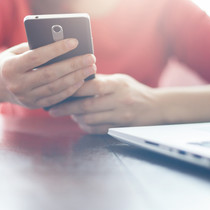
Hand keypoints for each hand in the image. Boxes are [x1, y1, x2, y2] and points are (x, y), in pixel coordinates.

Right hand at [0, 39, 96, 107]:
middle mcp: (17, 84)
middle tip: (91, 57)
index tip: (75, 41)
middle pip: (51, 74)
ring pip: (55, 88)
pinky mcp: (33, 105)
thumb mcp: (16, 52)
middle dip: (73, 65)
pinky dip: (70, 90)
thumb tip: (62, 41)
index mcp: (10, 67)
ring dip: (76, 78)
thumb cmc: (10, 62)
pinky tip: (81, 81)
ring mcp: (25, 97)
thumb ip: (35, 47)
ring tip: (90, 68)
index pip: (37, 57)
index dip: (57, 49)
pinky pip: (55, 98)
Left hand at [48, 74, 162, 133]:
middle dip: (67, 108)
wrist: (156, 107)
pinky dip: (86, 126)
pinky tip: (81, 122)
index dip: (73, 89)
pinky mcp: (121, 128)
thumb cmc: (134, 90)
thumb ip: (101, 81)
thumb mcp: (120, 80)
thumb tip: (77, 80)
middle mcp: (120, 100)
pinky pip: (98, 130)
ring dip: (76, 118)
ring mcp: (121, 116)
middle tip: (53, 109)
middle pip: (87, 106)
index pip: (92, 86)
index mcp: (118, 84)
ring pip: (91, 119)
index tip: (59, 90)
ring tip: (68, 114)